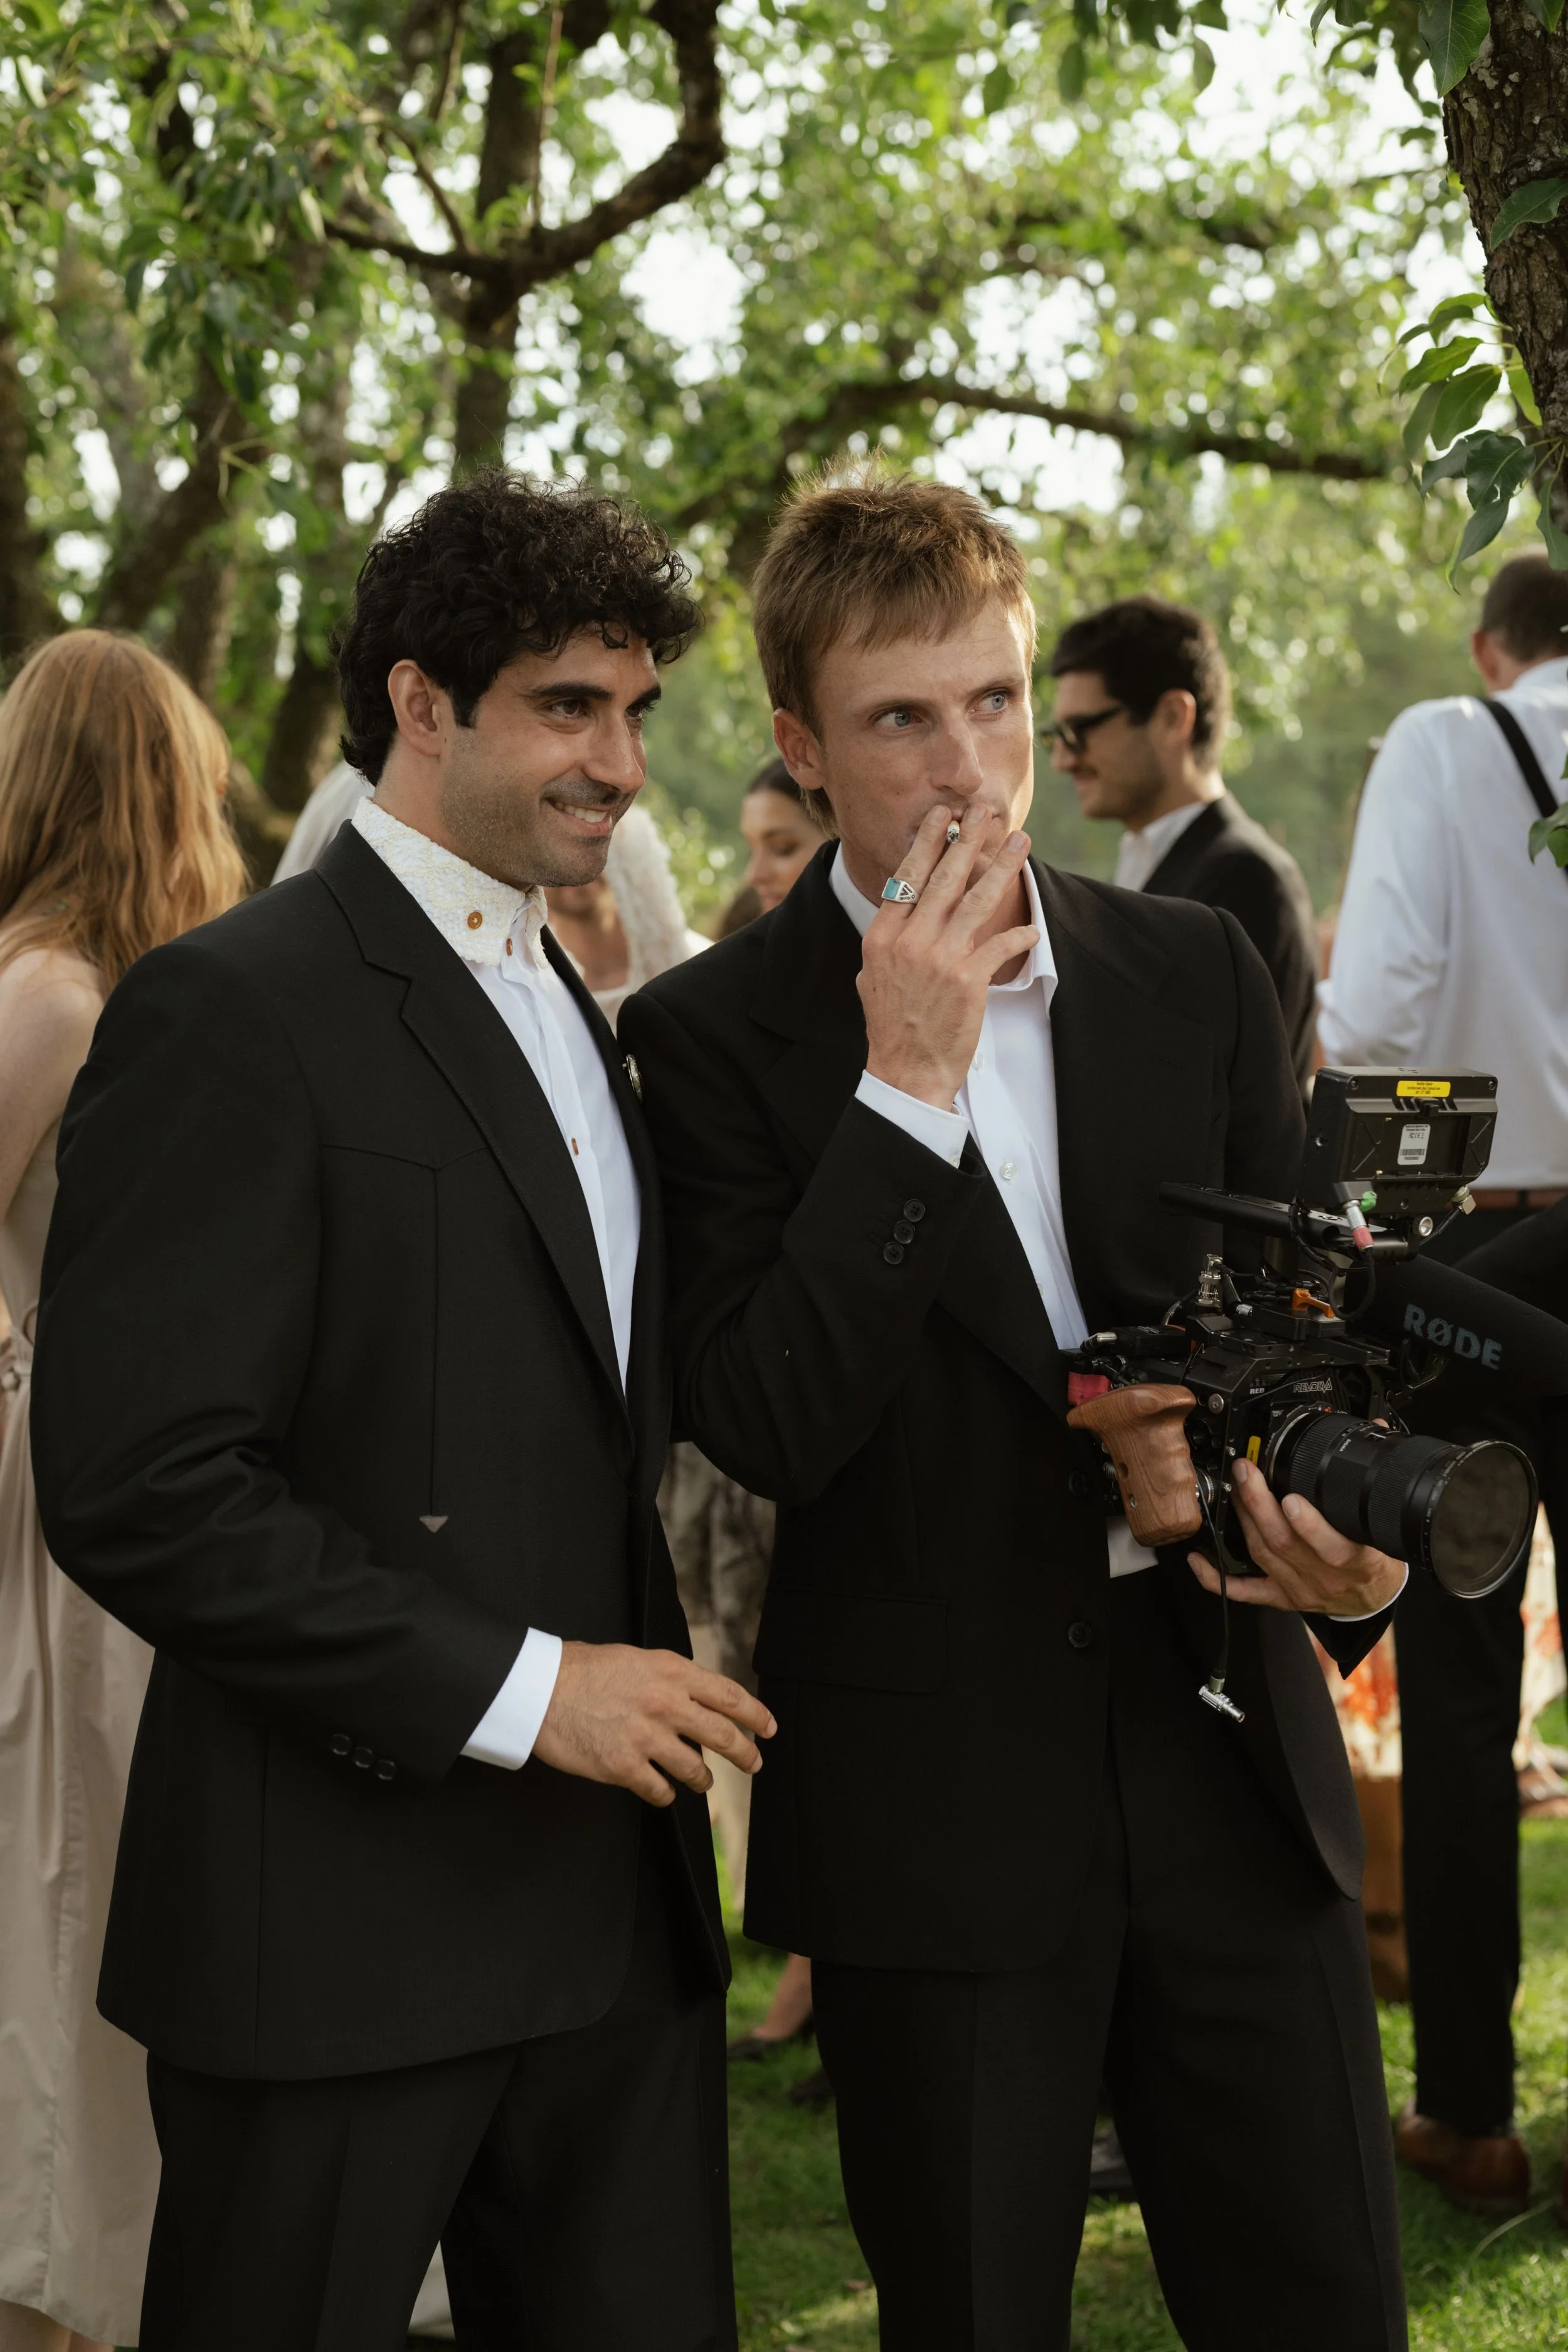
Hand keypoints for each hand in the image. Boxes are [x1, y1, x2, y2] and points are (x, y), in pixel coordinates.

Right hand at [533, 1641, 775, 1808]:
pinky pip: (660, 1790)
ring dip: (702, 1780)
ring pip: (695, 1769)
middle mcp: (666, 1704)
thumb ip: (671, 1679)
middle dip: (745, 1754)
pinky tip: (661, 1790)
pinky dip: (665, 1793)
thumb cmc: (584, 1670)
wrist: (542, 1689)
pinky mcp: (624, 1767)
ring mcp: (646, 1737)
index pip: (730, 1695)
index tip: (768, 1728)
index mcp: (672, 1672)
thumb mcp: (638, 1659)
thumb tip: (699, 1700)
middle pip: (723, 1735)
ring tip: (701, 1783)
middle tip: (753, 1763)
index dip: (756, 1714)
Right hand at [858, 803, 1037, 1110]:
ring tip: (1019, 842)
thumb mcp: (871, 978)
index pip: (906, 877)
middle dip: (966, 839)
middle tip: (983, 810)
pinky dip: (1018, 932)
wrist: (906, 1071)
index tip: (942, 816)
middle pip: (942, 878)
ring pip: (975, 901)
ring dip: (1001, 867)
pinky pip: (1000, 944)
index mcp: (882, 937)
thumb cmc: (892, 1028)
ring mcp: (938, 959)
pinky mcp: (968, 980)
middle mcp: (908, 942)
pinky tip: (1032, 924)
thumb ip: (886, 943)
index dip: (927, 843)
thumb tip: (895, 916)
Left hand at [1186, 1455, 1405, 1617]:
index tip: (1291, 1498)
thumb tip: (1376, 1427)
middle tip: (1245, 1472)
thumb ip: (1375, 1478)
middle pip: (1284, 1543)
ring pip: (1263, 1555)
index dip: (1309, 1526)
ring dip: (1244, 1520)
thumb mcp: (1385, 1527)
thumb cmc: (1377, 1561)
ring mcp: (1299, 1589)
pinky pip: (1244, 1591)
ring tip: (1233, 1489)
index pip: (1333, 1547)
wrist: (1373, 1600)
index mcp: (1357, 1560)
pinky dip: (1217, 1577)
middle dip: (1259, 1504)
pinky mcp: (1281, 1598)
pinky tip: (1199, 1559)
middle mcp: (1324, 1577)